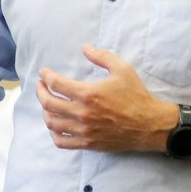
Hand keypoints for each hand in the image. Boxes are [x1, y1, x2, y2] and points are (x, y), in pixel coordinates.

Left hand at [36, 45, 176, 151]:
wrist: (150, 125)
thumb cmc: (137, 96)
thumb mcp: (123, 70)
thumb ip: (102, 56)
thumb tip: (85, 47)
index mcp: (88, 94)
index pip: (56, 84)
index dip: (46, 76)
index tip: (43, 73)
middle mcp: (82, 113)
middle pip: (48, 103)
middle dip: (40, 92)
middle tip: (40, 86)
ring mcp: (83, 130)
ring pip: (51, 123)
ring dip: (45, 112)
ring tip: (48, 104)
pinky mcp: (87, 144)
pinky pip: (61, 141)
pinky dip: (53, 133)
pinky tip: (56, 125)